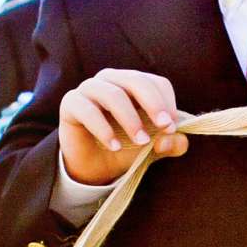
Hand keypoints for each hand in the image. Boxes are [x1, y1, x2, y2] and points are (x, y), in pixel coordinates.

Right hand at [59, 69, 187, 183]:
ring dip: (130, 119)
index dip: (167, 103)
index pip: (156, 83)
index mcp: (133, 84)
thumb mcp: (152, 148)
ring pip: (112, 94)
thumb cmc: (125, 147)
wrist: (93, 166)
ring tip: (140, 142)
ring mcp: (89, 89)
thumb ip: (170, 144)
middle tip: (164, 127)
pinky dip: (104, 129)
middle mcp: (111, 80)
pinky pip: (87, 110)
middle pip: (136, 81)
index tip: (171, 127)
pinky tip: (114, 147)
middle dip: (153, 104)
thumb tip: (176, 139)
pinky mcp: (71, 103)